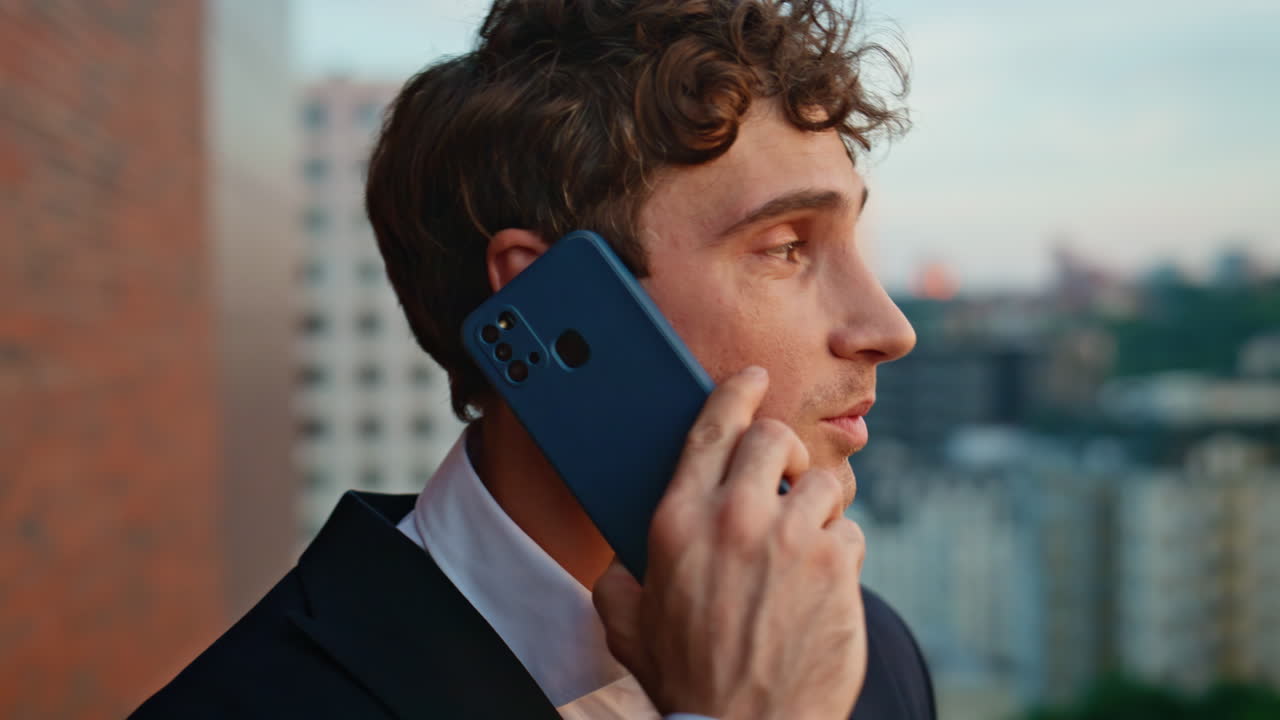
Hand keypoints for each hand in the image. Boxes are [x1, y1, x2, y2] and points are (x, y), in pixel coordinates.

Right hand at [593, 366, 867, 719]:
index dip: (735, 392)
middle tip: (782, 472)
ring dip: (814, 506)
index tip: (753, 378)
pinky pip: (848, 532)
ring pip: (822, 483)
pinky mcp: (837, 568)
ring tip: (800, 544)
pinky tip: (821, 582)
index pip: (712, 428)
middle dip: (781, 447)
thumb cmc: (687, 678)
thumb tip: (625, 560)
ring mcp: (792, 540)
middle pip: (773, 438)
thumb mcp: (628, 624)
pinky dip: (838, 551)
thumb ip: (620, 578)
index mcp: (680, 521)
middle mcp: (736, 519)